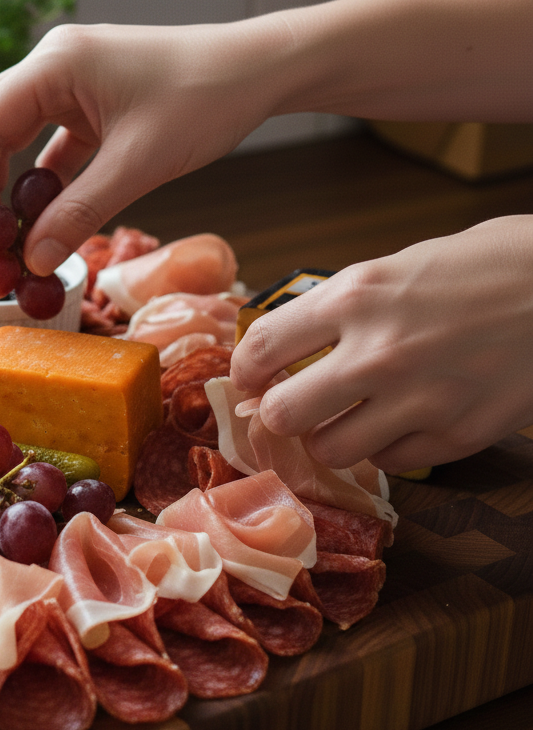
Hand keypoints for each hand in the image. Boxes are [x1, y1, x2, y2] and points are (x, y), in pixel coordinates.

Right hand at [0, 20, 288, 273]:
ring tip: (1, 235)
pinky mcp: (88, 102)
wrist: (258, 72)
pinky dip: (38, 182)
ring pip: (11, 137)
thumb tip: (33, 260)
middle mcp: (52, 65)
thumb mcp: (137, 166)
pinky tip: (38, 218)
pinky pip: (46, 145)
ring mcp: (69, 82)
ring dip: (3, 185)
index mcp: (54, 63)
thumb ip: (79, 214)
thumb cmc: (205, 100)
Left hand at [229, 216, 532, 473]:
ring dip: (331, 436)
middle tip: (294, 406)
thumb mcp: (397, 267)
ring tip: (350, 417)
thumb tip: (289, 348)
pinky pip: (388, 462)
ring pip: (330, 450)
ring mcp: (418, 400)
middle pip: (283, 414)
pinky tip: (403, 421)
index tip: (249, 380)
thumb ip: (341, 310)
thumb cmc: (485, 266)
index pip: (261, 349)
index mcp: (356, 297)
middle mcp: (378, 353)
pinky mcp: (456, 436)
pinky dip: (386, 448)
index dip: (244, 371)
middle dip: (280, 413)